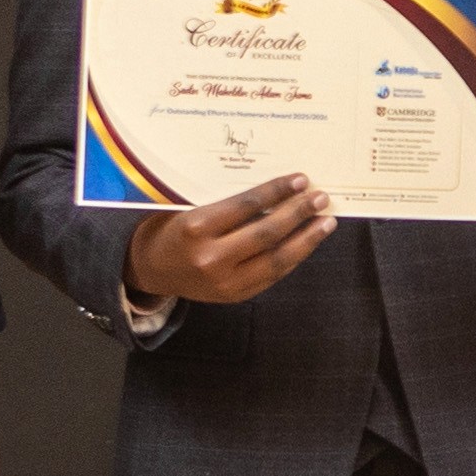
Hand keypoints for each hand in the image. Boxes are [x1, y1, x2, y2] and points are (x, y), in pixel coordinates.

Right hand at [129, 173, 330, 311]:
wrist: (150, 269)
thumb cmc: (171, 228)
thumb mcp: (188, 207)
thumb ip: (225, 202)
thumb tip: (276, 188)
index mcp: (195, 227)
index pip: (246, 205)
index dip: (277, 191)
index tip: (300, 179)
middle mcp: (210, 257)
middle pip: (266, 233)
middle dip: (298, 213)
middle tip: (320, 198)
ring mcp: (224, 282)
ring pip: (276, 259)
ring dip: (306, 239)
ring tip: (326, 222)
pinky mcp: (234, 296)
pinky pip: (272, 275)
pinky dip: (293, 258)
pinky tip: (307, 242)